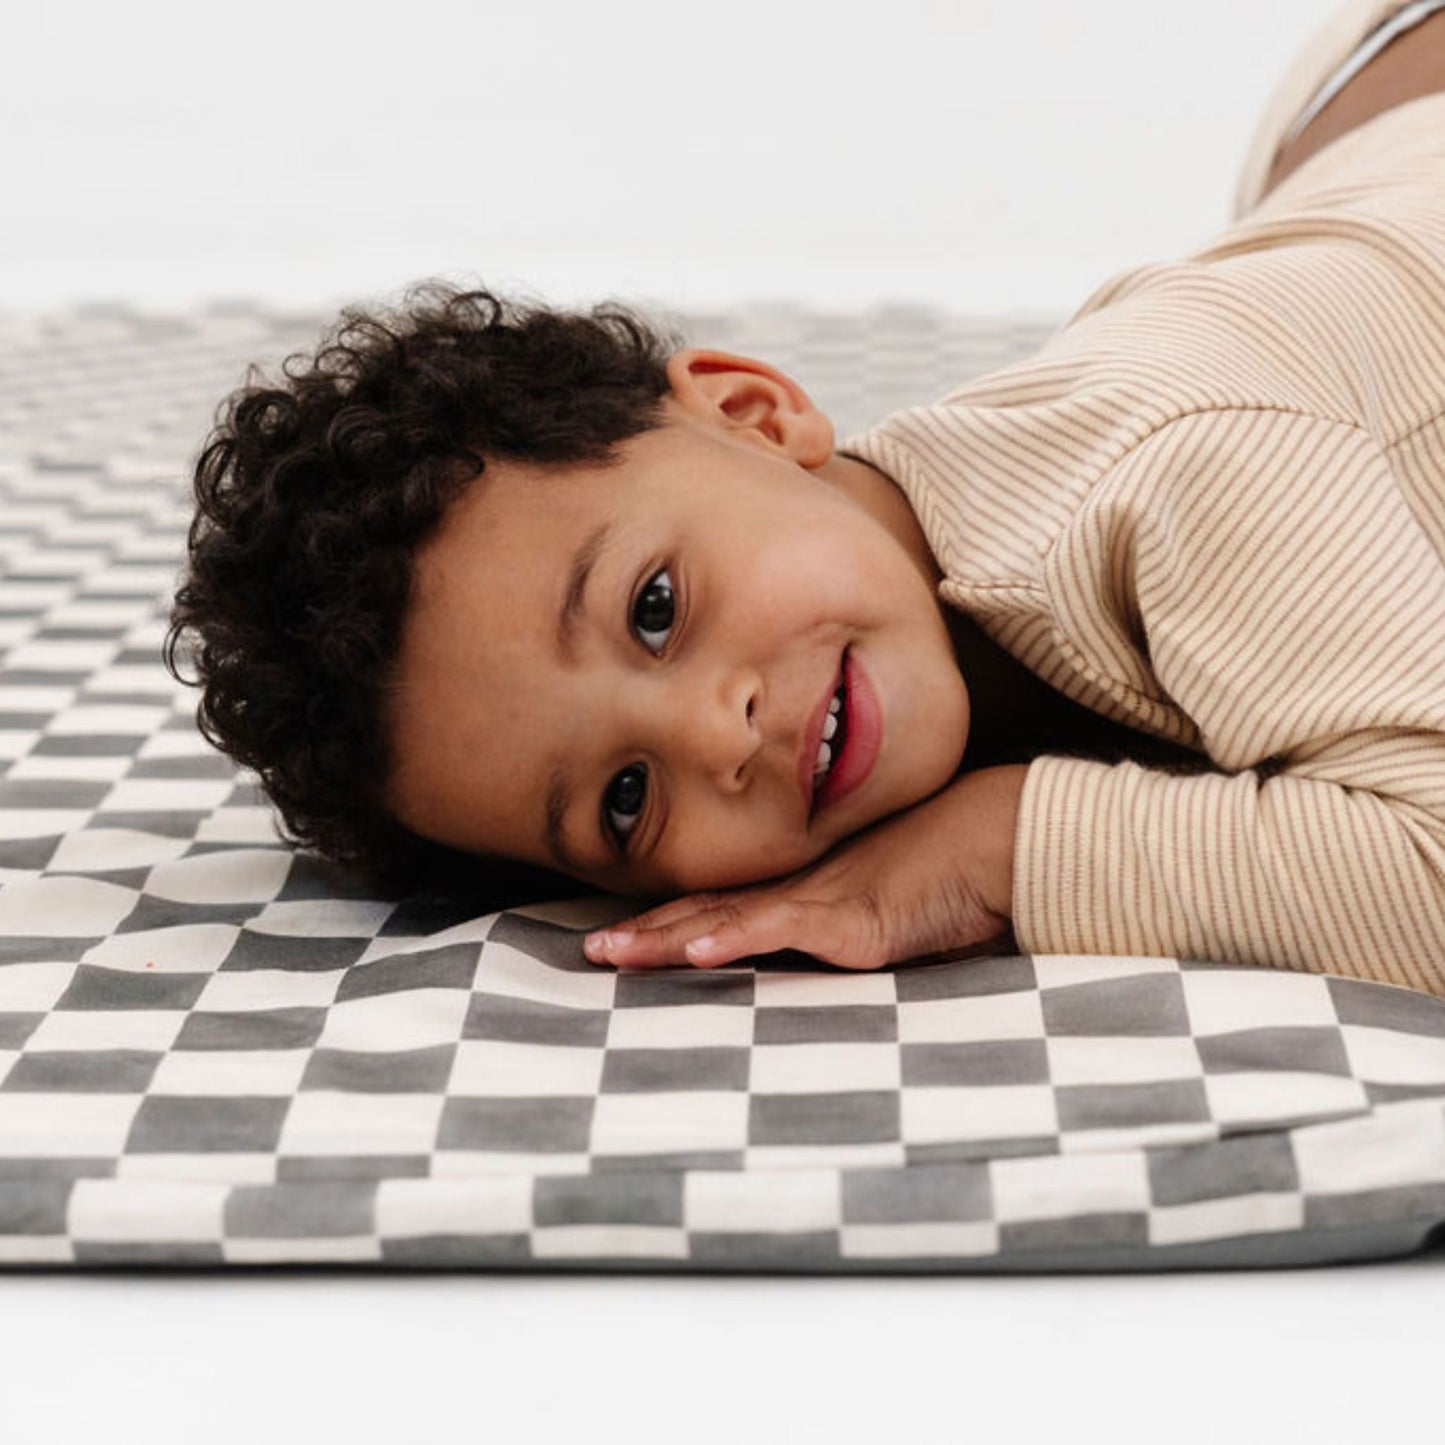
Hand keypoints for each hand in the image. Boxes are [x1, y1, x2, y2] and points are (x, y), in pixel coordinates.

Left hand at [582, 763, 1028, 970]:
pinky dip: (739, 941)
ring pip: (730, 922)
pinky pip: (788, 931)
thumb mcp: (895, 906)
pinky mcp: (859, 921)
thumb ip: (855, 927)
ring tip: (612, 953)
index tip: (620, 935)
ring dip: (667, 941)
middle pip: (710, 911)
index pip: (724, 906)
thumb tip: (833, 948)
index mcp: (810, 887)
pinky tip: (697, 953)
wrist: (1012, 838)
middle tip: (587, 952)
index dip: (669, 921)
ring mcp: (828, 902)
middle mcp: (806, 889)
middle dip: (646, 933)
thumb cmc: (962, 867)